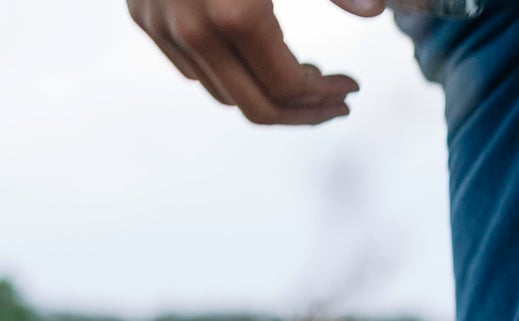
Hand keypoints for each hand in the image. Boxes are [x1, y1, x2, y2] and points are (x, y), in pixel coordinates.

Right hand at [127, 0, 384, 125]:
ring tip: (298, 75)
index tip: (351, 88)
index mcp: (236, 15)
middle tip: (332, 100)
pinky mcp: (142, 16)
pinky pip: (190, 68)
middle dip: (301, 112)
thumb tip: (377, 10)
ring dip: (264, 94)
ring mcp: (162, 25)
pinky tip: (253, 55)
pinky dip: (227, 72)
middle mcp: (194, 30)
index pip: (289, 89)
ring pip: (221, 94)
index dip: (326, 96)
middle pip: (256, 108)